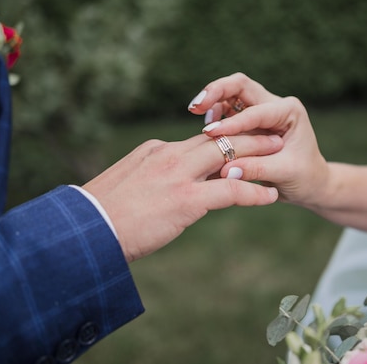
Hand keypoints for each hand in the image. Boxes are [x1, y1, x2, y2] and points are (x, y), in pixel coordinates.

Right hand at [83, 132, 281, 261]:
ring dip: (258, 154)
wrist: (86, 232)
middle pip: (218, 139)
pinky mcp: (187, 199)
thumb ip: (147, 177)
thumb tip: (160, 186)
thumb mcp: (124, 185)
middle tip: (272, 134)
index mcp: (154, 150)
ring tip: (280, 154)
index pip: (195, 141)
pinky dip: (254, 191)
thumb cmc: (99, 216)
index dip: (222, 140)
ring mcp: (178, 174)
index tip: (239, 140)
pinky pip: (232, 190)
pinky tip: (270, 196)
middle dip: (248, 135)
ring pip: (229, 155)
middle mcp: (168, 154)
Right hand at [187, 73, 329, 206]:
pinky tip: (206, 128)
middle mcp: (275, 104)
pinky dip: (214, 113)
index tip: (211, 134)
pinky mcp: (248, 120)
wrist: (309, 184)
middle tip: (195, 105)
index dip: (232, 123)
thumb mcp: (286, 173)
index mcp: (289, 111)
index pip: (256, 111)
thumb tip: (226, 170)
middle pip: (240, 85)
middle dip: (216, 91)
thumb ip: (257, 169)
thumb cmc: (304, 177)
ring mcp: (260, 110)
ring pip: (231, 92)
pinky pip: (227, 109)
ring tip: (195, 112)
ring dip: (212, 100)